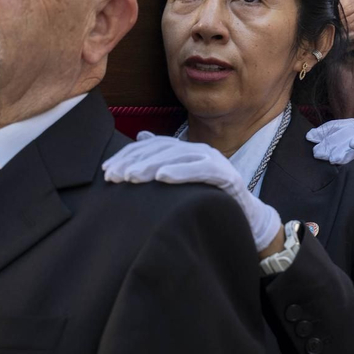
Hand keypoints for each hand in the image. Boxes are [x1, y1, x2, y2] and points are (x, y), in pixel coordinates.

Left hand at [103, 134, 280, 254]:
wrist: (247, 217)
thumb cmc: (210, 201)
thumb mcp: (183, 180)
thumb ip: (164, 161)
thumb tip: (141, 136)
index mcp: (186, 150)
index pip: (152, 146)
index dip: (128, 156)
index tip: (107, 170)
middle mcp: (199, 150)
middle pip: (161, 150)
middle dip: (134, 162)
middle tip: (114, 177)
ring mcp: (214, 160)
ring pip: (178, 157)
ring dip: (152, 166)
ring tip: (131, 177)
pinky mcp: (227, 175)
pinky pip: (201, 170)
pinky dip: (181, 171)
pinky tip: (163, 177)